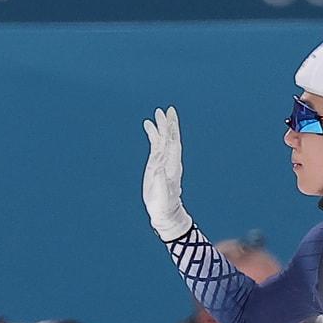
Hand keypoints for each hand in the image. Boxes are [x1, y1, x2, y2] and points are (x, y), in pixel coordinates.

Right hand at [141, 105, 193, 240]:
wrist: (164, 211)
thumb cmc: (164, 206)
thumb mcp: (162, 196)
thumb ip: (160, 183)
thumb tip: (159, 168)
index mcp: (173, 166)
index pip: (173, 145)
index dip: (172, 132)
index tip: (171, 120)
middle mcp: (169, 160)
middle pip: (170, 138)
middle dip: (169, 125)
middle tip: (166, 110)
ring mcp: (163, 160)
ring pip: (163, 139)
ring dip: (161, 127)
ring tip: (157, 113)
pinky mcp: (156, 163)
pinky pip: (155, 145)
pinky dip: (153, 134)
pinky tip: (148, 126)